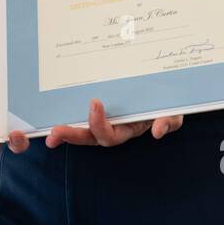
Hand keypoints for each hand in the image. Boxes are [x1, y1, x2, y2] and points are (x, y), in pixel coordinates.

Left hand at [47, 100, 183, 147]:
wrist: (166, 89)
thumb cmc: (169, 102)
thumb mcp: (174, 112)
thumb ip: (169, 121)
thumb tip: (158, 131)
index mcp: (128, 128)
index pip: (109, 134)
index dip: (99, 124)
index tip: (95, 103)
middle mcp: (112, 125)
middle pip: (88, 135)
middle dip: (71, 135)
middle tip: (53, 133)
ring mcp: (104, 116)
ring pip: (81, 126)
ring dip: (65, 128)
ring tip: (49, 128)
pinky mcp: (97, 104)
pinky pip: (78, 110)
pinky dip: (67, 109)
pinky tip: (53, 106)